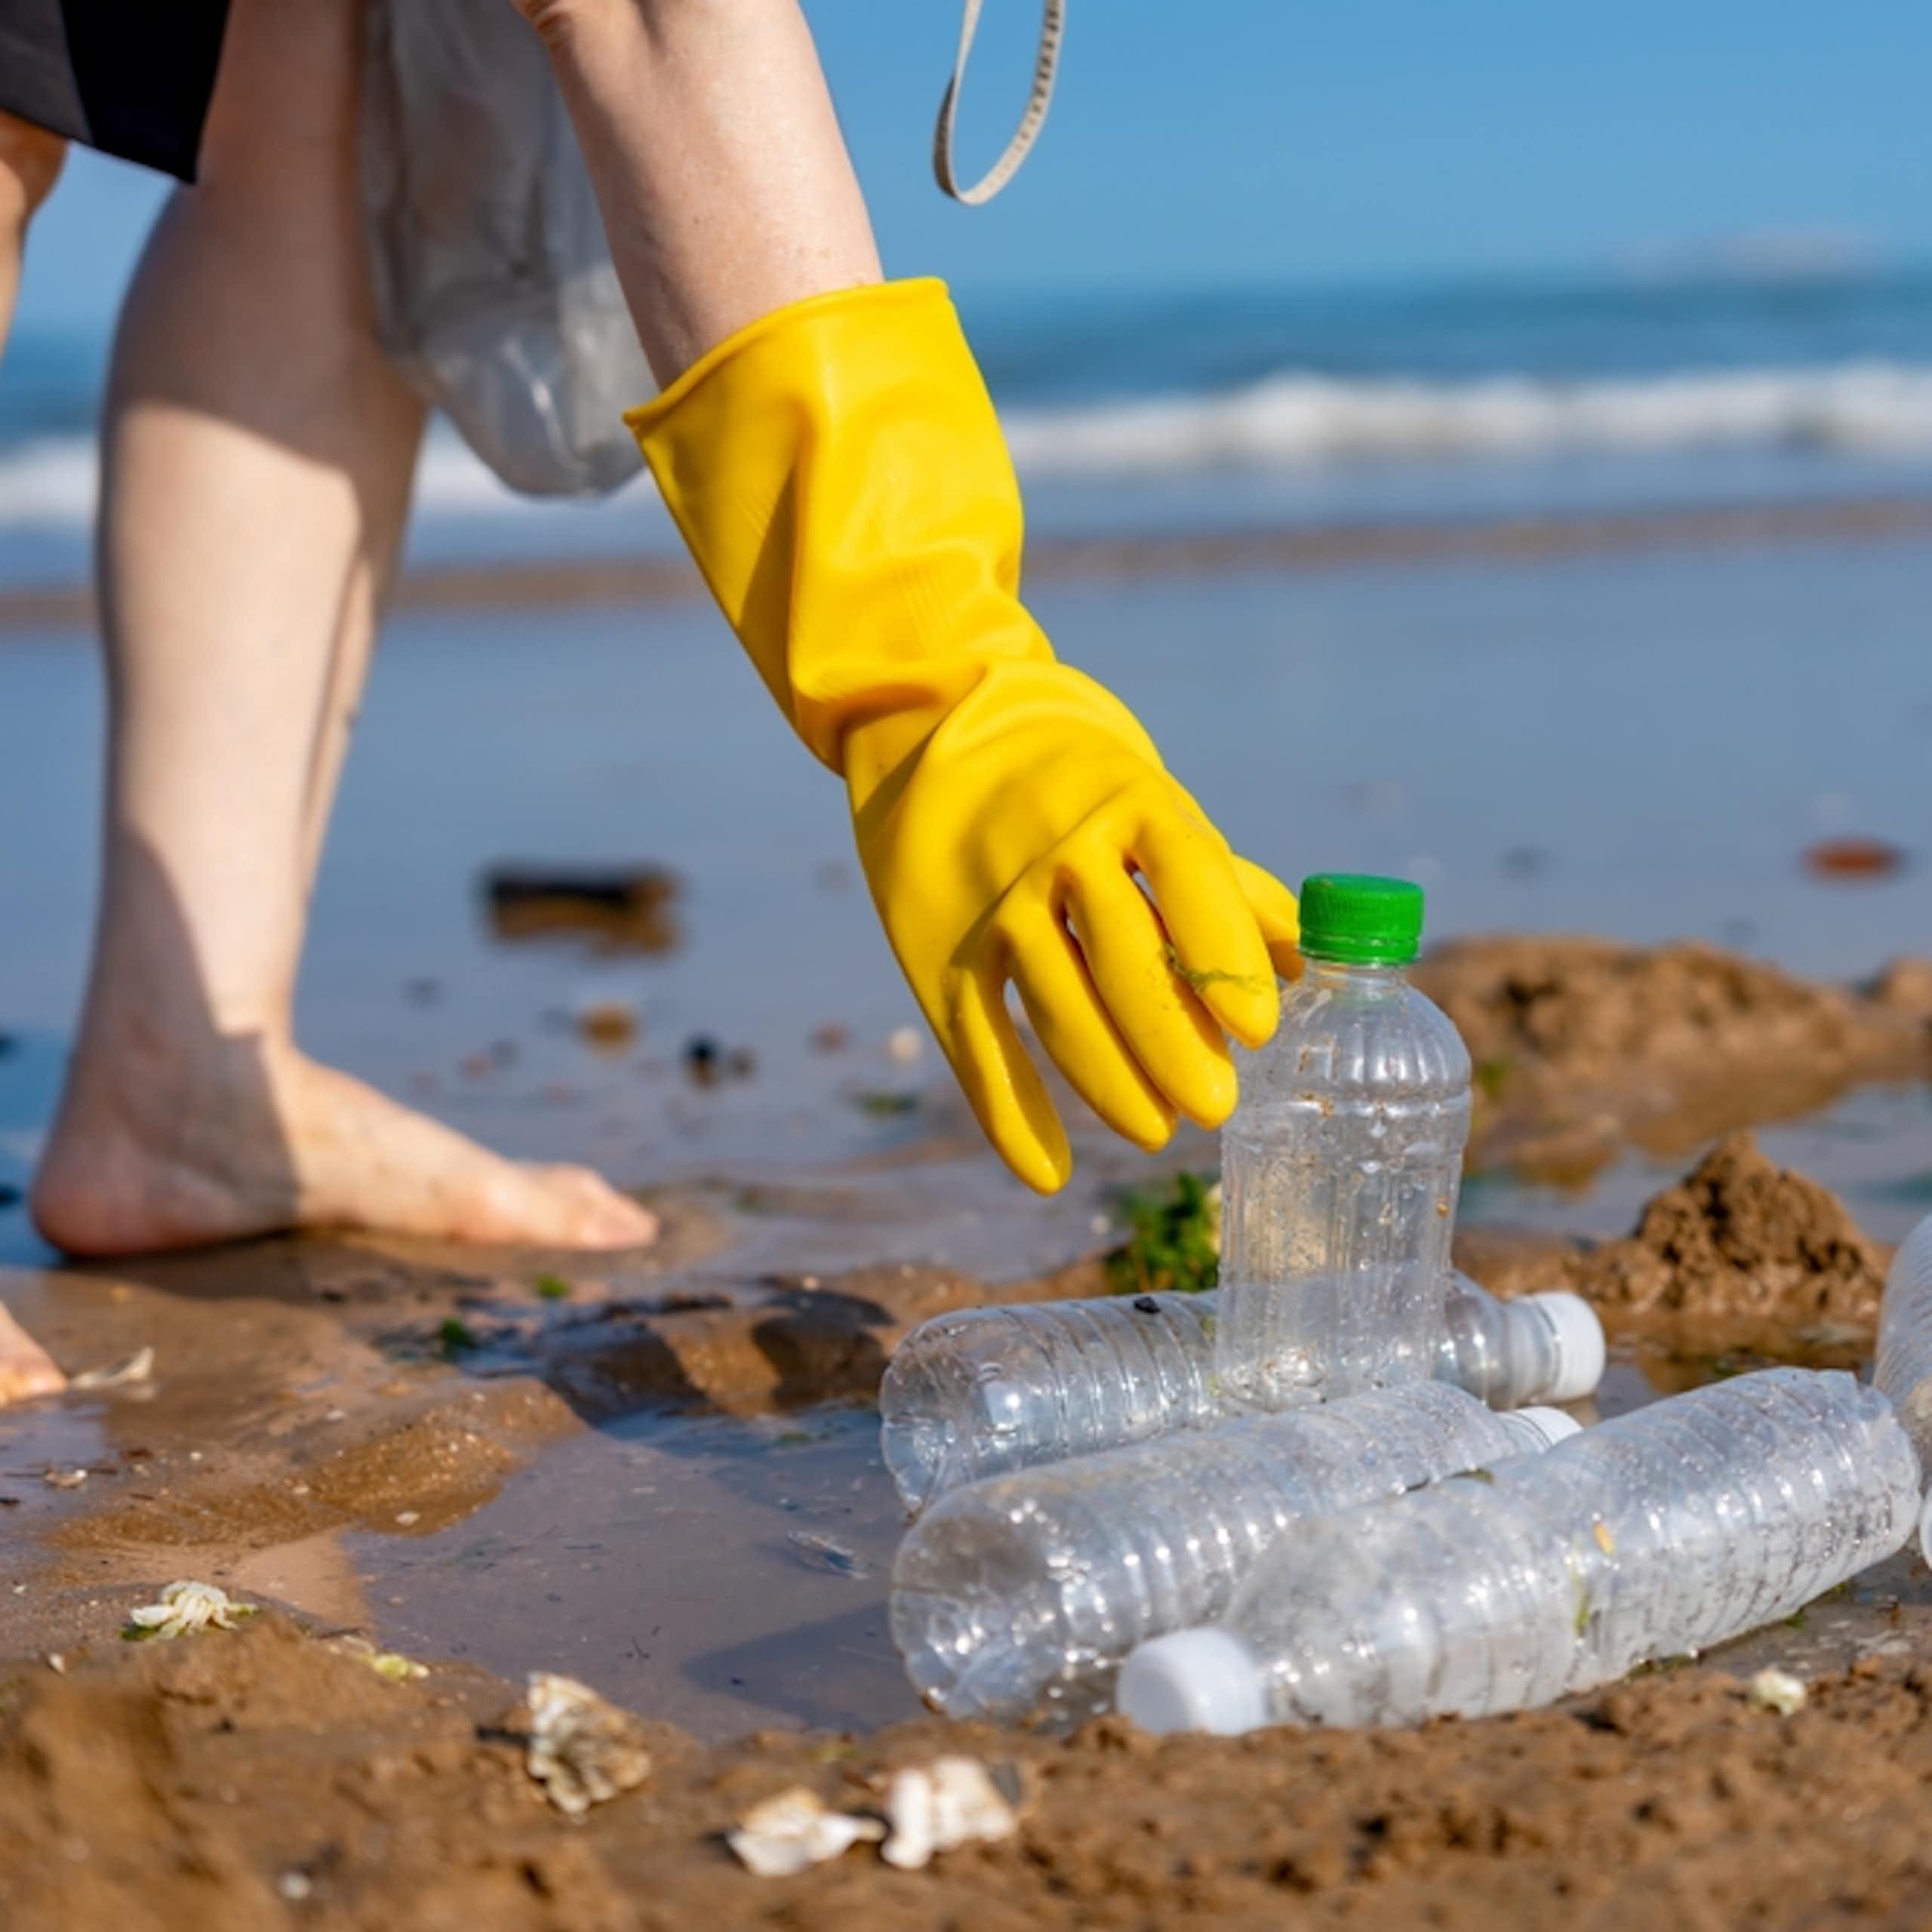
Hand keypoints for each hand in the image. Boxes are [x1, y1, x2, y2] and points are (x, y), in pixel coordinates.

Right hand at [849, 662, 1299, 1191]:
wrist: (931, 726)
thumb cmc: (1077, 783)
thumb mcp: (1151, 806)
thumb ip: (1223, 883)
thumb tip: (1309, 962)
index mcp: (1131, 803)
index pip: (1190, 879)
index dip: (1228, 957)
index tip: (1261, 1030)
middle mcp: (1059, 848)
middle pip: (1124, 958)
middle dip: (1173, 1041)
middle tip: (1217, 1107)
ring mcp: (993, 898)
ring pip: (1055, 1004)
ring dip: (1108, 1081)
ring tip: (1156, 1131)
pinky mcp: (936, 944)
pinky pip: (977, 1040)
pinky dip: (1010, 1113)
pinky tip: (1049, 1172)